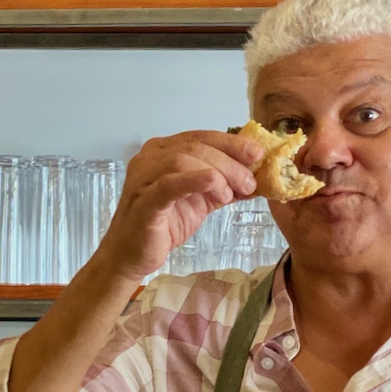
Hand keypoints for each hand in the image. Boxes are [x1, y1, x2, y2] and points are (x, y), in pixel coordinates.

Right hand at [93, 130, 260, 282]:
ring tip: (231, 194)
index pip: (202, 137)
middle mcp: (150, 157)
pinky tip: (215, 183)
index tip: (258, 154)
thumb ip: (224, 186)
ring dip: (217, 173)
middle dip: (229, 161)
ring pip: (183, 160)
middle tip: (250, 181)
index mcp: (164, 150)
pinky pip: (169, 184)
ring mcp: (143, 177)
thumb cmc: (164, 224)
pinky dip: (194, 180)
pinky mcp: (143, 201)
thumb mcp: (201, 201)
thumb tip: (256, 179)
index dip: (232, 143)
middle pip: (195, 147)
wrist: (132, 255)